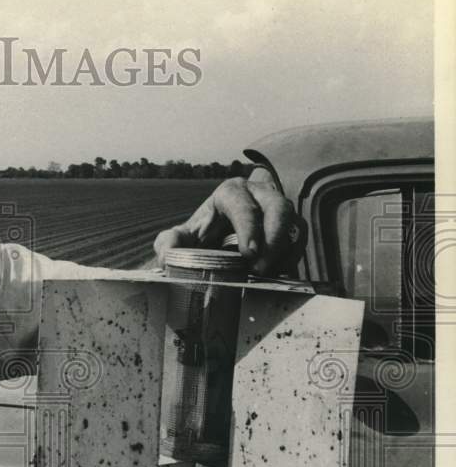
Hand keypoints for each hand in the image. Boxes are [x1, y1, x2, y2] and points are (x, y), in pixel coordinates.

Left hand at [153, 167, 306, 275]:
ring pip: (295, 223)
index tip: (250, 252)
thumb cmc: (201, 232)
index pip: (244, 204)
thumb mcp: (182, 235)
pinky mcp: (290, 228)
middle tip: (261, 267)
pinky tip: (278, 273)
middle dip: (274, 238)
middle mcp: (259, 195)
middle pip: (279, 208)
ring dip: (285, 250)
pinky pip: (300, 240)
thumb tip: (166, 256)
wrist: (221, 234)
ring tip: (270, 273)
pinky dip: (292, 257)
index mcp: (231, 193)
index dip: (249, 226)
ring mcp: (278, 210)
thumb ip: (169, 242)